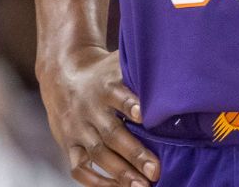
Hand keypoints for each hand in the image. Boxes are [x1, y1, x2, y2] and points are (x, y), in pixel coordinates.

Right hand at [37, 45, 158, 186]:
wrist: (61, 74)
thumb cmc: (102, 73)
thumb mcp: (118, 64)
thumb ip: (141, 71)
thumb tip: (177, 73)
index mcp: (106, 86)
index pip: (119, 95)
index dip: (131, 105)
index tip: (144, 115)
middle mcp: (90, 108)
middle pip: (111, 133)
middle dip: (134, 153)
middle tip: (155, 170)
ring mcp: (78, 128)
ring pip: (98, 153)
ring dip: (120, 173)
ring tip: (141, 186)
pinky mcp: (68, 144)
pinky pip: (78, 167)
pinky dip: (96, 182)